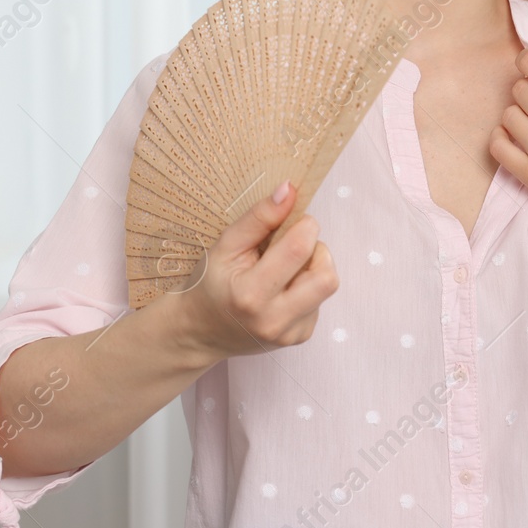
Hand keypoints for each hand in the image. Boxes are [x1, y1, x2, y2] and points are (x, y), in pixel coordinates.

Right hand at [174, 182, 339, 363]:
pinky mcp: (299, 337)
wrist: (200, 331)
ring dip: (312, 269)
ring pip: (327, 286)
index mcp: (251, 294)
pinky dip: (306, 288)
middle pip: (327, 277)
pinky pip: (320, 301)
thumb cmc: (211, 284)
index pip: (300, 249)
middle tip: (293, 246)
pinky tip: (282, 290)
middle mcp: (274, 320)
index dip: (305, 225)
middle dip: (317, 251)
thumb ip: (259, 217)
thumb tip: (290, 190)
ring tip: (284, 269)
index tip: (295, 220)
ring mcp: (290, 333)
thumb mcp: (225, 245)